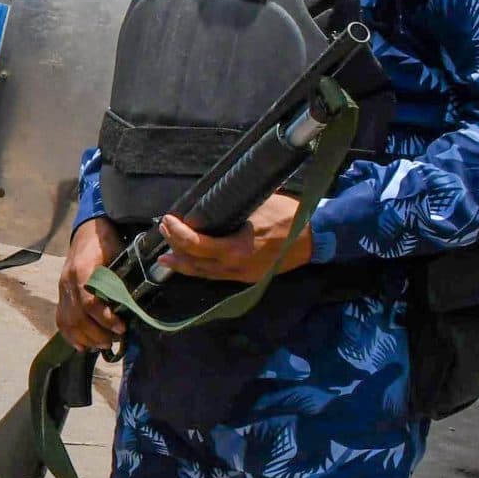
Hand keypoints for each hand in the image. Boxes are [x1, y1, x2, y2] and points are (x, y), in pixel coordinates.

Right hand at [57, 217, 126, 354]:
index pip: (89, 302)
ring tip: (103, 344)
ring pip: (67, 322)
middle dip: (97, 334)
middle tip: (115, 340)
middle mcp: (67, 282)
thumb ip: (121, 278)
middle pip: (77, 317)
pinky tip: (82, 345)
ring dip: (85, 338)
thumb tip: (134, 305)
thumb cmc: (107, 242)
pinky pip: (61, 319)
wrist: (89, 229)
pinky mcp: (61, 294)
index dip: (105, 319)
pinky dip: (70, 335)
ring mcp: (62, 289)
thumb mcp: (119, 254)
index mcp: (81, 270)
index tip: (121, 328)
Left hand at [159, 193, 313, 281]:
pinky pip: (216, 276)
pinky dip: (200, 269)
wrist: (315, 238)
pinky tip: (192, 263)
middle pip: (193, 262)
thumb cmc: (289, 217)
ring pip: (203, 273)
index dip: (177, 232)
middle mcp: (234, 268)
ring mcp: (241, 276)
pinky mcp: (247, 278)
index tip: (168, 219)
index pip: (195, 244)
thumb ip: (230, 208)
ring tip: (166, 255)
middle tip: (163, 229)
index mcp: (236, 250)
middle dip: (174, 246)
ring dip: (183, 263)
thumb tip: (209, 199)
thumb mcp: (258, 205)